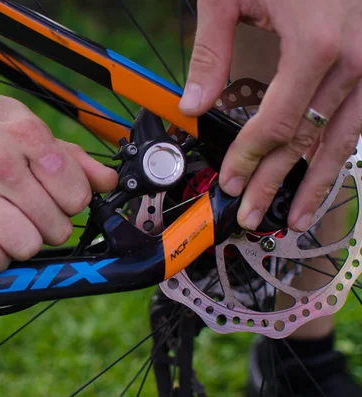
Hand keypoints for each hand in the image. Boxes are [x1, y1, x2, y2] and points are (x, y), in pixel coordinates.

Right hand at [0, 89, 116, 272]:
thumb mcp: (24, 122)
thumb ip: (70, 154)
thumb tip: (106, 182)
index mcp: (26, 136)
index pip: (76, 194)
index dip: (72, 200)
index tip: (58, 196)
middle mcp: (1, 166)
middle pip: (55, 227)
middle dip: (51, 223)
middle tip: (32, 210)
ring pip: (27, 247)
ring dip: (25, 242)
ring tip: (13, 224)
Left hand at [179, 0, 361, 231]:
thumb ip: (211, 53)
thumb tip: (192, 104)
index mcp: (315, 47)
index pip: (275, 125)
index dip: (249, 159)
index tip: (231, 182)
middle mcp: (353, 61)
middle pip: (306, 141)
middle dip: (274, 184)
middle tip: (253, 216)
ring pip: (341, 140)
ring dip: (316, 183)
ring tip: (297, 217)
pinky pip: (359, 120)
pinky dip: (339, 152)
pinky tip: (323, 174)